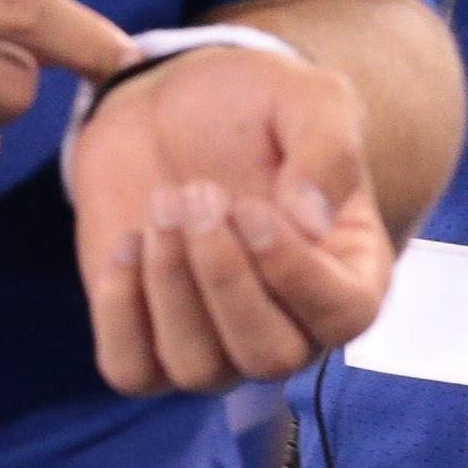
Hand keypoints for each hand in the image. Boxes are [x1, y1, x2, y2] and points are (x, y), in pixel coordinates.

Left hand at [66, 40, 395, 393]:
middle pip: (270, 357)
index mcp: (347, 269)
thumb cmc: (253, 103)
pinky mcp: (146, 338)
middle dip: (223, 276)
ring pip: (199, 369)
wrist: (169, 101)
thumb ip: (328, 150)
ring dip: (171, 284)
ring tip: (162, 204)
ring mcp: (215, 340)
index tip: (250, 208)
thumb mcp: (306, 97)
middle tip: (195, 192)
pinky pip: (131, 370)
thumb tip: (312, 225)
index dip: (298, 274)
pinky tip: (127, 242)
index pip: (346, 315)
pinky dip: (121, 312)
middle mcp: (288, 322)